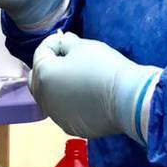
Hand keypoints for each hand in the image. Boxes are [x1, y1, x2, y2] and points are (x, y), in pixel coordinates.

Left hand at [30, 32, 161, 143]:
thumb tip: (64, 42)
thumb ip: (68, 43)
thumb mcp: (84, 46)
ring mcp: (57, 116)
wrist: (128, 100)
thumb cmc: (104, 68)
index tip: (65, 38)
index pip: (41, 53)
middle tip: (66, 57)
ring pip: (50, 97)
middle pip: (39, 78)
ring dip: (57, 85)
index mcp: (43, 76)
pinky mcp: (71, 127)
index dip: (53, 42)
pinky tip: (85, 96)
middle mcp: (44, 99)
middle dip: (49, 66)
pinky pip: (64, 111)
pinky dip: (69, 102)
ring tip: (77, 77)